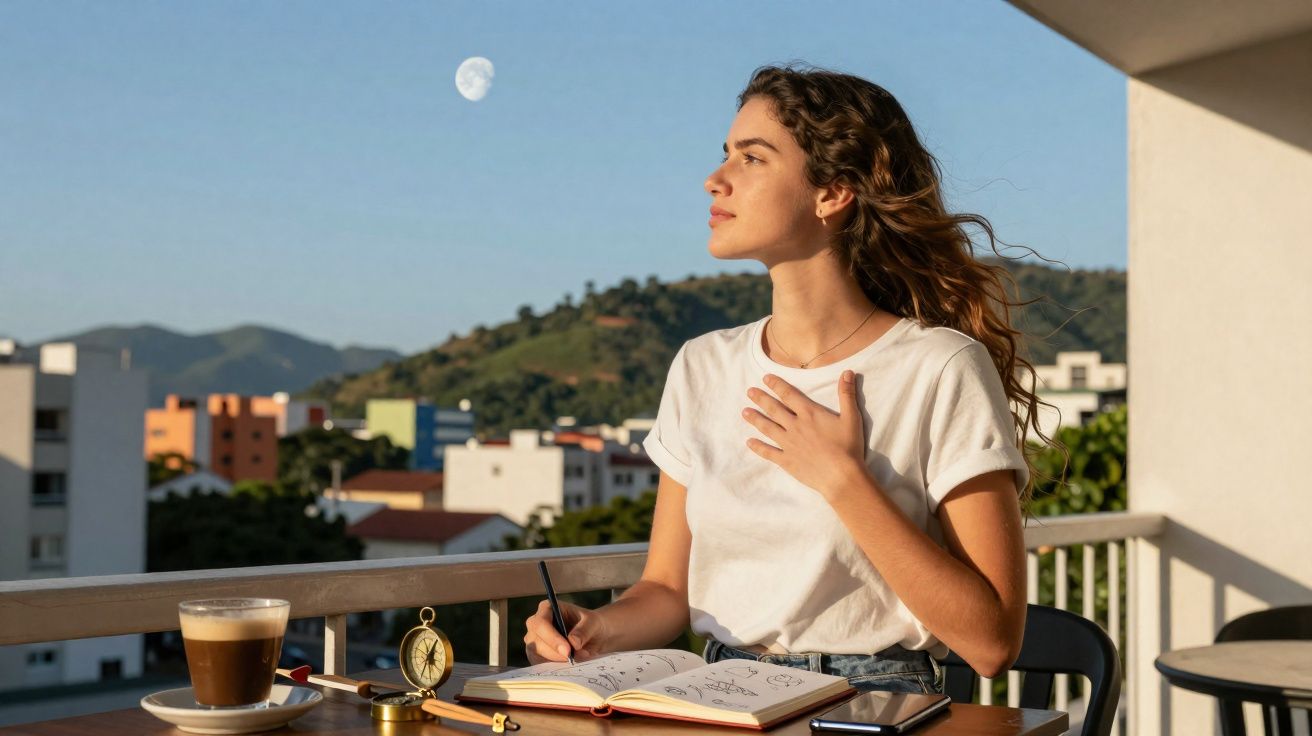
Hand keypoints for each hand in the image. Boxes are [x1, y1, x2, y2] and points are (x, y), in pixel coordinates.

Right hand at [523, 599, 608, 663]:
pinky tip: (567, 666)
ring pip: (535, 654)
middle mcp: (536, 623)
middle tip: (572, 659)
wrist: (594, 636)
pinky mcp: (537, 654)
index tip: (567, 651)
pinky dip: (553, 667)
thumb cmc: (592, 624)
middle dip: (554, 652)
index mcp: (547, 608)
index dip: (552, 638)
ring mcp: (534, 640)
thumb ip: (584, 630)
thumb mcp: (593, 623)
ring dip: (554, 661)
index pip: (541, 623)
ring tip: (574, 660)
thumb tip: (573, 643)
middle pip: (535, 640)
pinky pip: (538, 664)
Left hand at [741, 371, 866, 498]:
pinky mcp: (786, 460)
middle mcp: (795, 426)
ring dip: (755, 419)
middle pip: (774, 409)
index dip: (776, 385)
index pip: (789, 395)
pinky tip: (749, 442)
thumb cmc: (848, 447)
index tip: (765, 378)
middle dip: (761, 399)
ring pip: (768, 428)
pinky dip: (758, 447)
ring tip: (744, 412)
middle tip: (749, 392)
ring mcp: (788, 444)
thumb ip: (846, 394)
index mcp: (809, 414)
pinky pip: (768, 452)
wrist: (841, 476)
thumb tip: (847, 372)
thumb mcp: (851, 417)